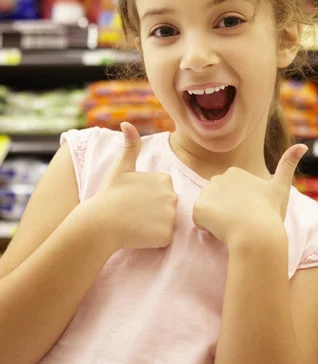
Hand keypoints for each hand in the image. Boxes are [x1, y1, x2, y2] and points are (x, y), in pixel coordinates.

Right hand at [91, 122, 177, 250]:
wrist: (99, 223)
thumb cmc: (110, 195)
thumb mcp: (121, 167)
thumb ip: (131, 145)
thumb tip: (126, 122)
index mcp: (165, 179)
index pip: (164, 193)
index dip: (149, 198)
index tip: (134, 199)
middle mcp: (172, 195)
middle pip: (168, 208)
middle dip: (154, 212)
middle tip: (134, 212)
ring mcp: (170, 216)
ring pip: (167, 224)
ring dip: (154, 226)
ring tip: (136, 223)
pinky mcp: (166, 235)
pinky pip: (165, 239)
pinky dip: (154, 240)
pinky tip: (139, 234)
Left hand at [192, 145, 307, 246]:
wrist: (258, 235)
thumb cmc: (270, 214)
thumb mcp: (280, 188)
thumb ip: (288, 165)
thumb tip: (303, 144)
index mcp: (235, 173)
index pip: (229, 192)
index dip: (239, 205)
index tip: (250, 211)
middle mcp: (218, 178)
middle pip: (217, 199)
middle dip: (225, 210)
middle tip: (241, 220)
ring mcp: (207, 192)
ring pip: (207, 209)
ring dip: (215, 219)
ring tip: (232, 226)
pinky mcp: (198, 208)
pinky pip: (199, 220)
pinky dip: (207, 227)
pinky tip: (221, 230)